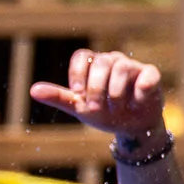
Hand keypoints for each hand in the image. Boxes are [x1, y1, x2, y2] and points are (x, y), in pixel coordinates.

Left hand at [29, 49, 165, 137]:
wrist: (130, 128)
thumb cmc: (104, 112)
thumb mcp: (79, 107)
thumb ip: (58, 97)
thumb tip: (33, 91)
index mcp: (93, 65)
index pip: (82, 56)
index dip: (77, 73)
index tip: (77, 93)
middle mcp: (112, 61)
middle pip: (101, 62)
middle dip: (96, 88)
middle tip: (96, 107)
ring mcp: (132, 66)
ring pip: (121, 67)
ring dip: (115, 92)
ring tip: (116, 108)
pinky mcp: (151, 75)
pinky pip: (147, 75)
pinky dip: (140, 91)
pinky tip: (136, 103)